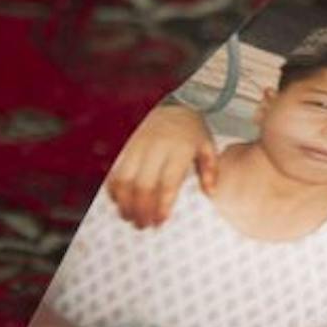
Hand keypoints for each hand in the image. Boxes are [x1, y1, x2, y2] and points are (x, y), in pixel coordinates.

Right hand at [106, 104, 216, 228]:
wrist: (170, 100)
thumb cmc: (191, 129)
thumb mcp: (207, 145)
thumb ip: (210, 170)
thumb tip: (212, 193)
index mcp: (180, 150)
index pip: (168, 184)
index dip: (161, 206)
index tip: (159, 223)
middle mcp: (156, 148)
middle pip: (143, 186)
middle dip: (141, 210)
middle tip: (142, 226)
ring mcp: (137, 145)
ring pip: (125, 180)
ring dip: (124, 203)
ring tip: (129, 218)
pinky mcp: (124, 144)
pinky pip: (114, 169)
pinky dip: (114, 188)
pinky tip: (118, 201)